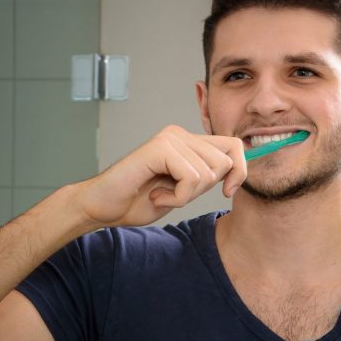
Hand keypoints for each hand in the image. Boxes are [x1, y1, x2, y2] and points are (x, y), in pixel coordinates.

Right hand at [73, 125, 245, 227]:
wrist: (101, 207)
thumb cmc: (136, 201)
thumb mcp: (183, 191)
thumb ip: (206, 178)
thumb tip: (238, 174)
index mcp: (187, 141)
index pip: (233, 146)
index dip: (239, 171)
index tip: (228, 192)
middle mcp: (180, 134)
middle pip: (225, 161)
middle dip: (205, 189)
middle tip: (175, 194)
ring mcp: (169, 139)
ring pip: (209, 173)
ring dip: (186, 196)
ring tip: (161, 194)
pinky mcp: (160, 148)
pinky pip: (191, 177)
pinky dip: (177, 197)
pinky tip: (155, 196)